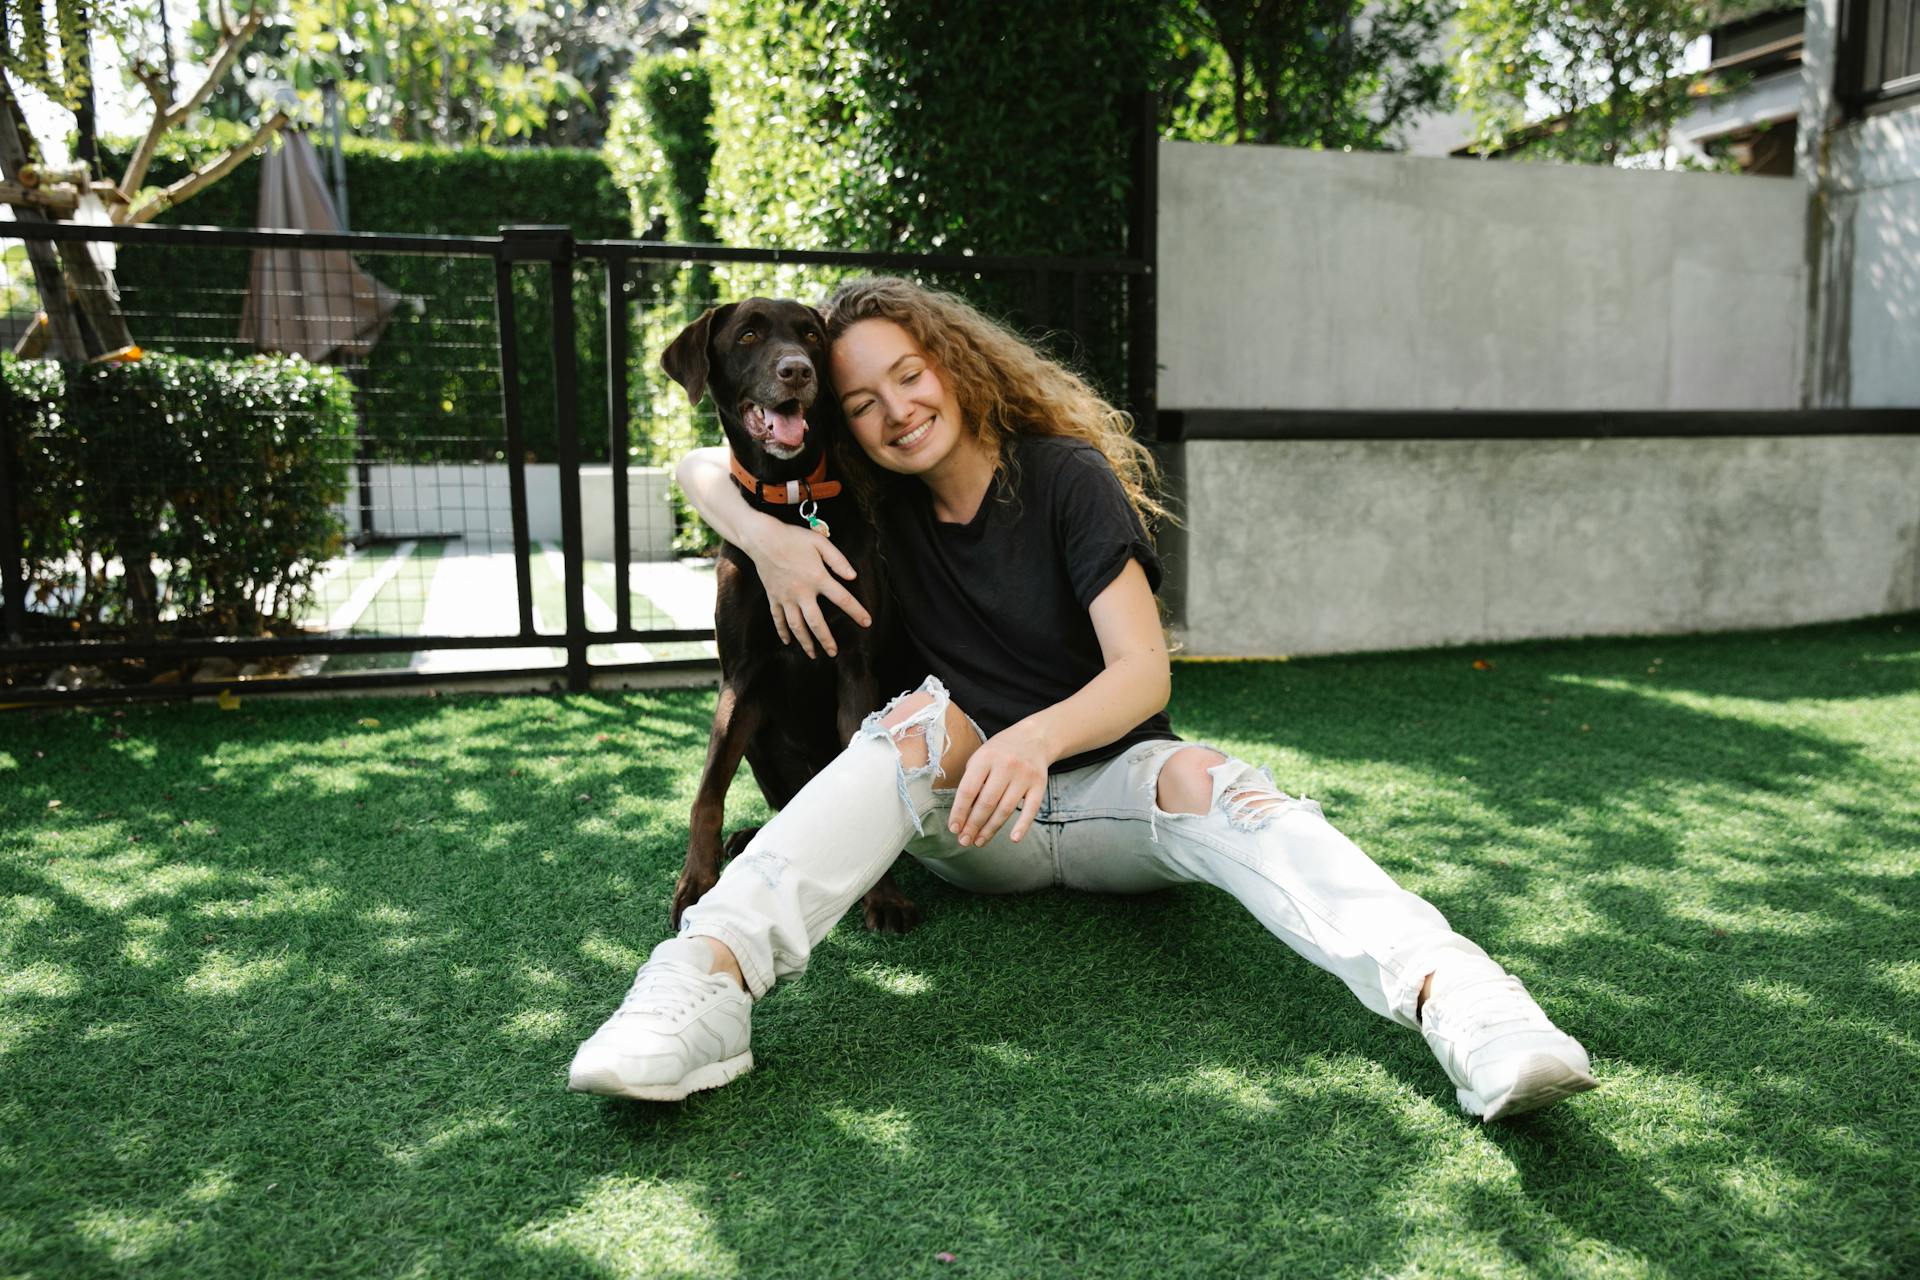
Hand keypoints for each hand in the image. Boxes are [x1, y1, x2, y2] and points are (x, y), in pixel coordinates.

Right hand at [747, 519, 871, 657]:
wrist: (762, 538)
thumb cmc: (793, 538)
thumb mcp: (820, 543)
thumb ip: (838, 560)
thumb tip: (853, 577)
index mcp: (817, 578)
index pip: (842, 599)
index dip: (856, 611)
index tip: (867, 623)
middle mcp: (801, 592)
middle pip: (816, 622)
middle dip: (826, 640)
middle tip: (833, 652)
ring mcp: (785, 597)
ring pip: (796, 625)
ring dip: (805, 642)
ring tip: (813, 655)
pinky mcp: (773, 597)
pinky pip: (778, 619)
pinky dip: (782, 631)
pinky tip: (788, 642)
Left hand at [948, 721, 1051, 846]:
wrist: (1035, 737)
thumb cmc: (1000, 751)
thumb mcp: (981, 756)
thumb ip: (972, 780)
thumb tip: (962, 814)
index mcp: (986, 758)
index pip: (968, 790)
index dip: (959, 812)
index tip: (954, 828)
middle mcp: (1006, 766)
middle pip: (987, 802)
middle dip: (973, 825)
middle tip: (964, 841)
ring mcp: (1024, 776)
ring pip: (1006, 809)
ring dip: (991, 829)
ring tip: (979, 841)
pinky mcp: (1039, 784)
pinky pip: (1031, 809)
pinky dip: (1023, 825)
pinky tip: (1014, 838)